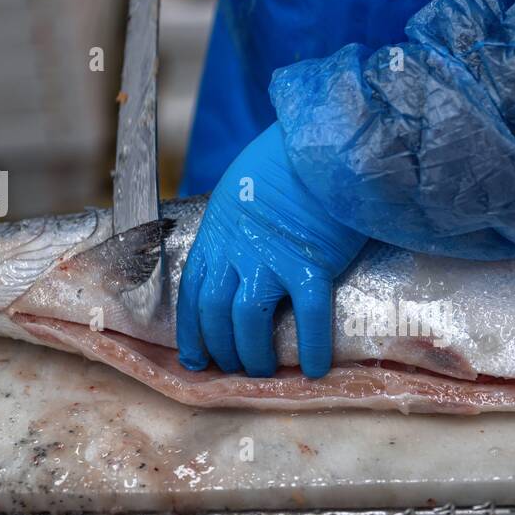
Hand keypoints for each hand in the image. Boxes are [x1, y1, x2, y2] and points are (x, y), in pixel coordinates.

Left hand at [177, 125, 369, 377]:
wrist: (322, 143)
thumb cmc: (287, 160)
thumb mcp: (241, 190)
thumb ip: (238, 226)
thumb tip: (247, 252)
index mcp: (217, 234)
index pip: (192, 294)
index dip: (192, 332)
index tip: (195, 357)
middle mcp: (235, 251)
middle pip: (216, 314)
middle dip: (222, 349)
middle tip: (236, 368)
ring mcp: (271, 261)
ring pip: (248, 322)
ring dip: (255, 355)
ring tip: (267, 371)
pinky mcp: (310, 265)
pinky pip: (308, 318)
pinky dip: (311, 348)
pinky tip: (314, 369)